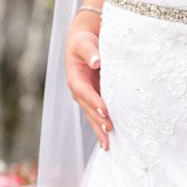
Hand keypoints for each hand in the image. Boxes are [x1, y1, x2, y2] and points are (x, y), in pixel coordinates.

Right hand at [65, 10, 110, 149]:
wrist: (83, 41)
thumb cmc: (84, 41)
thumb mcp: (85, 43)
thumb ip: (91, 51)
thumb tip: (96, 61)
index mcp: (75, 79)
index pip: (85, 92)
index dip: (95, 102)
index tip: (106, 110)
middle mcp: (79, 91)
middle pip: (89, 109)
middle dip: (98, 121)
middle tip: (110, 133)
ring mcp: (86, 97)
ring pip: (92, 116)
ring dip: (100, 130)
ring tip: (108, 145)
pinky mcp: (94, 98)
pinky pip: (97, 115)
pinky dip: (102, 126)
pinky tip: (108, 140)